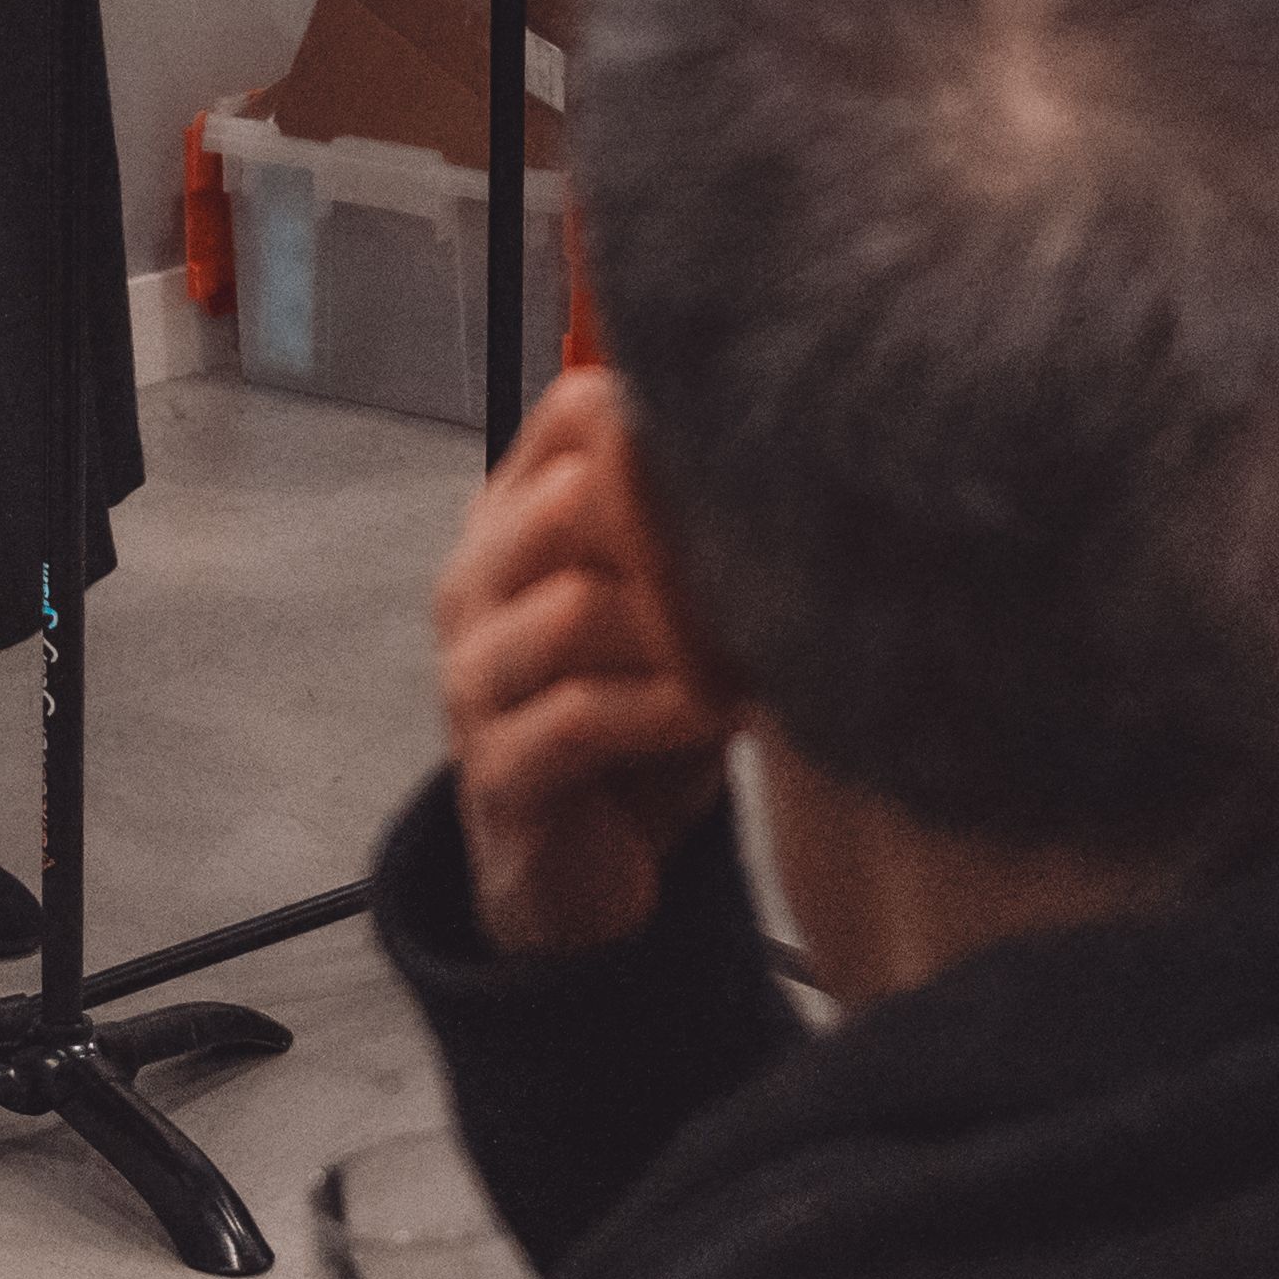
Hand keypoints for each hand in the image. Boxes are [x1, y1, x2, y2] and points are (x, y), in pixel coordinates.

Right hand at [433, 370, 734, 957]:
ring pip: (579, 612)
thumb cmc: (639, 711)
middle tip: (783, 551)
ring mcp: (473, 678)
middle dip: (688, 526)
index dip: (670, 423)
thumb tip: (806, 438)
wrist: (579, 864)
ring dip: (692, 627)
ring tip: (769, 644)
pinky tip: (732, 713)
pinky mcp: (495, 771)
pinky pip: (581, 719)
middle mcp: (475, 583)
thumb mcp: (670, 604)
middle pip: (573, 502)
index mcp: (512, 518)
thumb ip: (698, 524)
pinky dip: (670, 711)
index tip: (765, 457)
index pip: (574, 414)